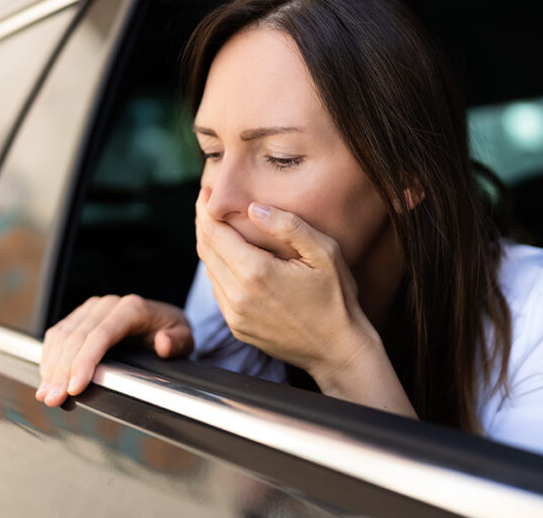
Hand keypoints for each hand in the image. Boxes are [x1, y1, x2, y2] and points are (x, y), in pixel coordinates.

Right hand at [35, 295, 193, 406]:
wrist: (163, 319)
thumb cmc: (172, 331)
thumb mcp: (185, 338)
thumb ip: (177, 342)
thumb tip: (163, 343)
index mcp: (132, 309)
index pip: (100, 335)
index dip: (84, 362)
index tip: (74, 387)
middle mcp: (108, 305)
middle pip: (76, 338)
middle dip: (62, 371)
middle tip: (54, 398)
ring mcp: (92, 309)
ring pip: (62, 336)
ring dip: (51, 367)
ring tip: (46, 394)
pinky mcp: (80, 316)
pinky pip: (58, 334)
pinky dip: (49, 357)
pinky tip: (47, 377)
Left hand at [194, 187, 376, 383]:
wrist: (339, 351)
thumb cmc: (337, 299)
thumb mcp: (324, 253)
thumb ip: (288, 226)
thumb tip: (254, 208)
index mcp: (256, 272)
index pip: (214, 232)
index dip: (205, 209)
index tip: (204, 192)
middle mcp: (238, 296)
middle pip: (205, 250)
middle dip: (203, 223)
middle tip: (205, 203)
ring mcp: (235, 316)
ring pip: (209, 271)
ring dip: (209, 246)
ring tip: (216, 226)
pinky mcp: (238, 328)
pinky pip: (219, 291)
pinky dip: (218, 270)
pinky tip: (230, 258)